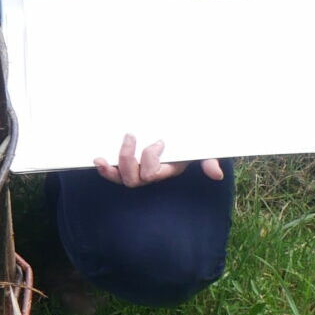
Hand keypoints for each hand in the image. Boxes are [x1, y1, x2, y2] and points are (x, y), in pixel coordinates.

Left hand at [94, 134, 223, 188]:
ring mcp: (136, 170)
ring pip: (121, 179)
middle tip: (130, 135)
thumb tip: (216, 174)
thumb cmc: (190, 142)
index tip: (159, 141)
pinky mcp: (125, 164)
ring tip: (101, 158)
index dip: (151, 159)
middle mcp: (150, 174)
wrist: (181, 134)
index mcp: (166, 170)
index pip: (152, 173)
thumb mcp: (202, 150)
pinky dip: (104, 169)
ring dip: (110, 170)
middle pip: (133, 179)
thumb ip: (208, 160)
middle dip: (128, 159)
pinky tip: (97, 160)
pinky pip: (113, 173)